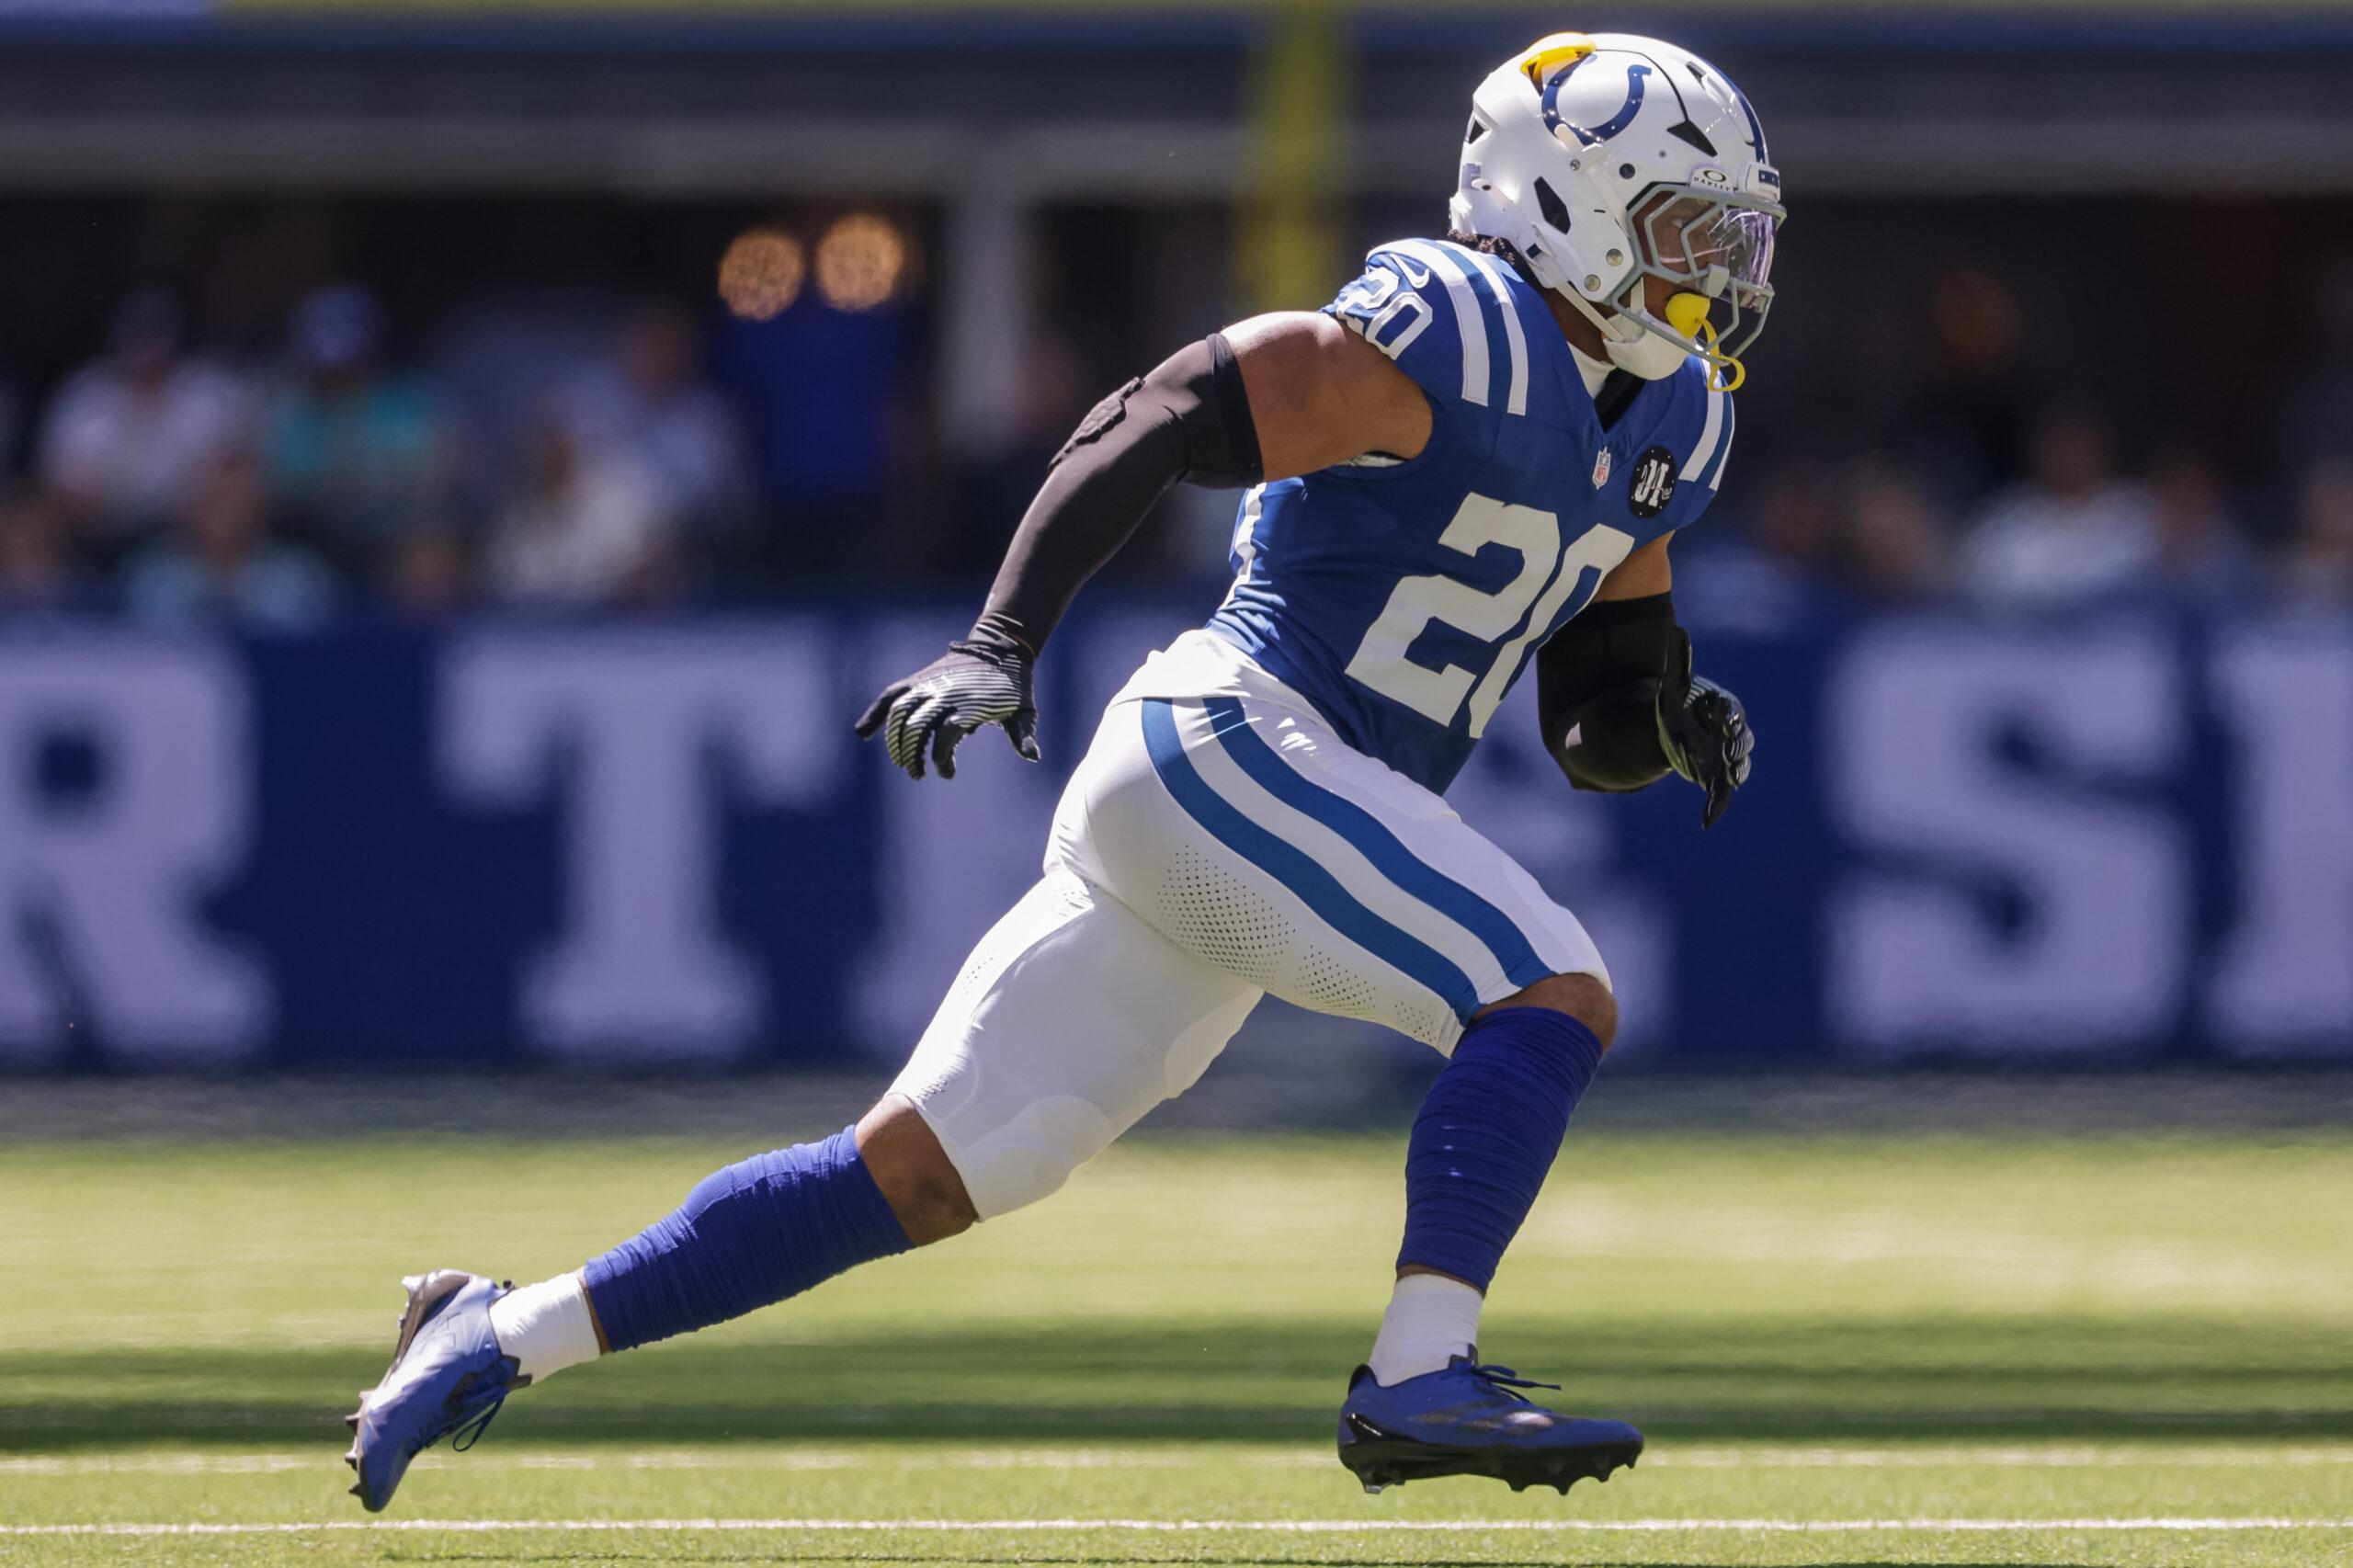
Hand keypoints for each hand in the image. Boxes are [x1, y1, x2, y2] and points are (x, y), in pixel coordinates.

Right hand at [855, 637, 1040, 780]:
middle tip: (917, 773)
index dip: (942, 759)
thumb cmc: (1014, 685)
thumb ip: (1023, 735)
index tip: (947, 773)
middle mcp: (944, 693)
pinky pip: (892, 695)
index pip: (945, 736)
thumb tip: (1033, 757)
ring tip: (900, 759)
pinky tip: (863, 732)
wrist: (1001, 647)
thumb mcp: (1023, 710)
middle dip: (913, 755)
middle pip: (917, 727)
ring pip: (900, 713)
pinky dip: (876, 712)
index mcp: (968, 704)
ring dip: (894, 740)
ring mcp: (929, 685)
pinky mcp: (919, 680)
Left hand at [1653, 630, 1752, 827]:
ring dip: (1734, 774)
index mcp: (1725, 711)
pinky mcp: (1717, 777)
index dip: (1732, 717)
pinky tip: (1707, 820)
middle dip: (1737, 747)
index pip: (1733, 713)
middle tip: (1727, 752)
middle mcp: (1732, 735)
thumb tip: (1675, 632)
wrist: (1680, 730)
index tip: (1728, 718)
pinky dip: (1716, 806)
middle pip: (1742, 741)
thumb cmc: (1681, 705)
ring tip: (1728, 781)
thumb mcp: (1675, 686)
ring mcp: (1727, 758)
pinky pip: (1722, 793)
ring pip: (1738, 767)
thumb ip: (1677, 662)